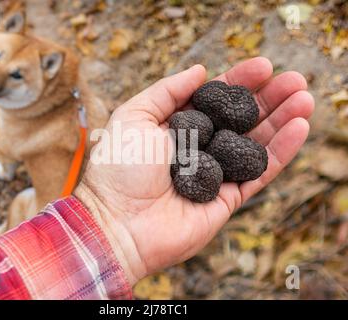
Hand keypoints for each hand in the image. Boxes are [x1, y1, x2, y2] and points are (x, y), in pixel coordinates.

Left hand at [76, 57, 313, 284]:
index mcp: (177, 128)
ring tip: (304, 98)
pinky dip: (280, 152)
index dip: (238, 82)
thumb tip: (201, 70)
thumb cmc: (119, 167)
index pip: (214, 100)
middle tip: (294, 79)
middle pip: (239, 119)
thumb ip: (168, 91)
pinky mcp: (227, 198)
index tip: (264, 65)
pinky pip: (258, 173)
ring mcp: (215, 174)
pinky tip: (298, 128)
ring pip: (254, 143)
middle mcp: (198, 148)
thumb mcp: (134, 115)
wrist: (116, 222)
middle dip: (267, 98)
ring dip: (281, 120)